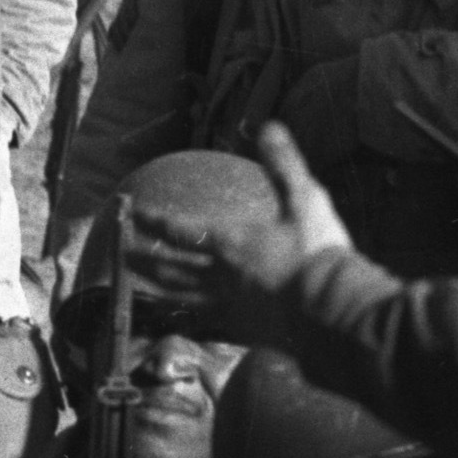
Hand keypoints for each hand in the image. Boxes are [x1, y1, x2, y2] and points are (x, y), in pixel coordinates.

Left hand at [122, 120, 355, 333]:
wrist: (333, 309)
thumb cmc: (318, 252)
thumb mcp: (305, 199)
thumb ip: (284, 164)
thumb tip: (269, 126)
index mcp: (230, 243)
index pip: (180, 230)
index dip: (154, 221)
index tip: (134, 214)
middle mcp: (220, 276)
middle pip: (172, 270)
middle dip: (146, 261)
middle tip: (124, 257)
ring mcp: (230, 307)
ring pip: (184, 299)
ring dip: (160, 291)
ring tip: (144, 289)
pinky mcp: (244, 330)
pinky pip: (208, 322)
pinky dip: (192, 318)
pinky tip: (190, 318)